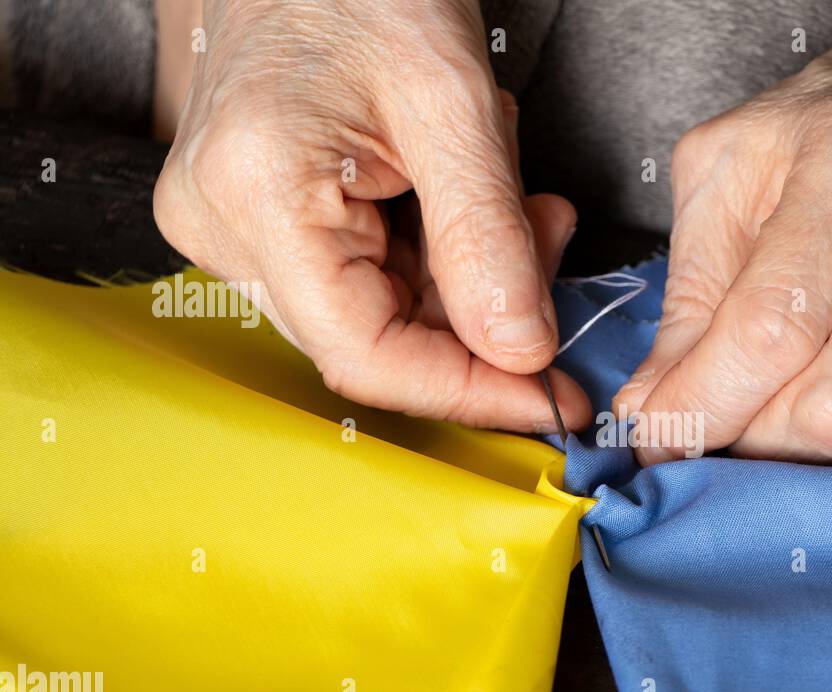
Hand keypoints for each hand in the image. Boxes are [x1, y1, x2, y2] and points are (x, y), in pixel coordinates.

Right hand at [154, 0, 590, 431]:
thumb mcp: (453, 102)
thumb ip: (486, 237)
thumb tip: (522, 353)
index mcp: (255, 193)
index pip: (366, 354)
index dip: (469, 389)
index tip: (553, 395)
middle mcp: (224, 226)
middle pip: (376, 339)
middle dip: (484, 317)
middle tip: (552, 243)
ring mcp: (235, 227)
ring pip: (381, 313)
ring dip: (471, 279)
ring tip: (521, 200)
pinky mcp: (262, 221)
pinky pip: (368, 276)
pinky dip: (442, 254)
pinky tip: (478, 195)